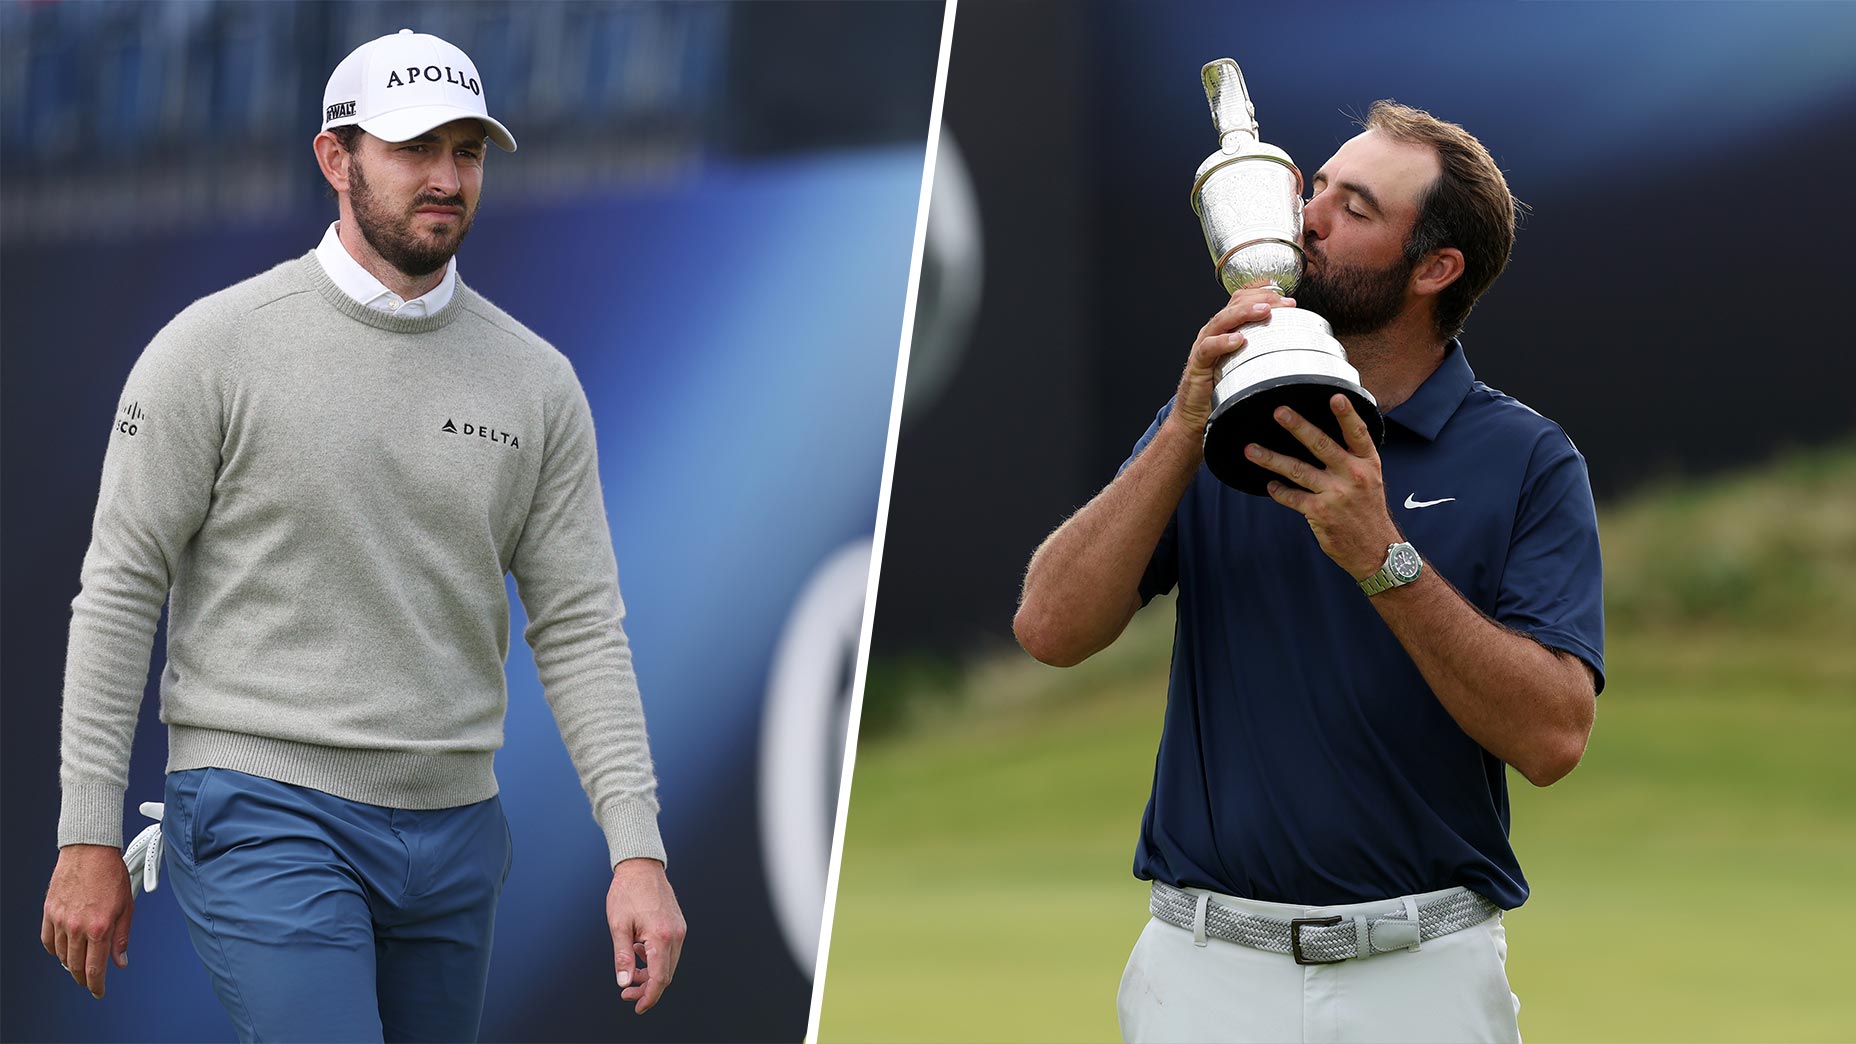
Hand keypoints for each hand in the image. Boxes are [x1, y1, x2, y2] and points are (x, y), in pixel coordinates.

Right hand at [41, 843, 134, 998]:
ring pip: (61, 955)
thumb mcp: (127, 907)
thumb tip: (120, 961)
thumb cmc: (111, 875)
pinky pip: (48, 940)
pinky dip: (55, 950)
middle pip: (75, 966)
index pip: (94, 968)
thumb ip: (122, 938)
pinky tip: (63, 951)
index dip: (96, 985)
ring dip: (70, 964)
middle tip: (89, 982)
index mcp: (100, 928)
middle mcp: (77, 927)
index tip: (98, 992)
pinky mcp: (49, 912)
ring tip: (78, 965)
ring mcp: (60, 920)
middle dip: (83, 979)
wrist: (90, 851)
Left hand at [607, 857, 685, 1014]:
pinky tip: (639, 951)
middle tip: (626, 992)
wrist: (641, 866)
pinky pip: (670, 950)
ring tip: (631, 971)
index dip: (648, 997)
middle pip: (666, 974)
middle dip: (647, 988)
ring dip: (651, 973)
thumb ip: (623, 957)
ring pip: (668, 963)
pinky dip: (655, 958)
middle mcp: (676, 935)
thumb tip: (624, 982)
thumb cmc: (627, 892)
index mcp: (661, 937)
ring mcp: (679, 929)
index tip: (636, 1007)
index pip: (659, 979)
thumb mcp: (619, 926)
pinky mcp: (678, 924)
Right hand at [1168, 282, 1294, 436]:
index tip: (1290, 302)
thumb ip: (1263, 353)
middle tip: (1284, 304)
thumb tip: (1296, 349)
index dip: (1265, 295)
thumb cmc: (1221, 390)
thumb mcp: (1246, 366)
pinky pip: (1208, 348)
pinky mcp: (1197, 364)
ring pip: (1221, 320)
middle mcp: (1214, 333)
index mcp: (1226, 329)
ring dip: (1244, 313)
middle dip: (1261, 299)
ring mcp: (1204, 346)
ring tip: (1264, 311)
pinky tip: (1238, 340)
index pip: (1243, 300)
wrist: (1195, 416)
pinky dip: (1223, 342)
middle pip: (1234, 304)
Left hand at [1245, 395, 1401, 579]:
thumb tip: (1324, 435)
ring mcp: (1336, 494)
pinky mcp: (1320, 512)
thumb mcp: (1371, 479)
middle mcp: (1354, 475)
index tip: (1335, 397)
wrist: (1376, 550)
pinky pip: (1292, 497)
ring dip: (1271, 459)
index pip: (1358, 434)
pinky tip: (1269, 485)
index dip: (1347, 415)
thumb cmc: (1368, 511)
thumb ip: (1353, 457)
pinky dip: (1279, 490)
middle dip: (1299, 427)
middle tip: (1279, 412)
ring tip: (1251, 450)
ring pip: (1298, 470)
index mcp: (1368, 464)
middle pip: (1322, 445)